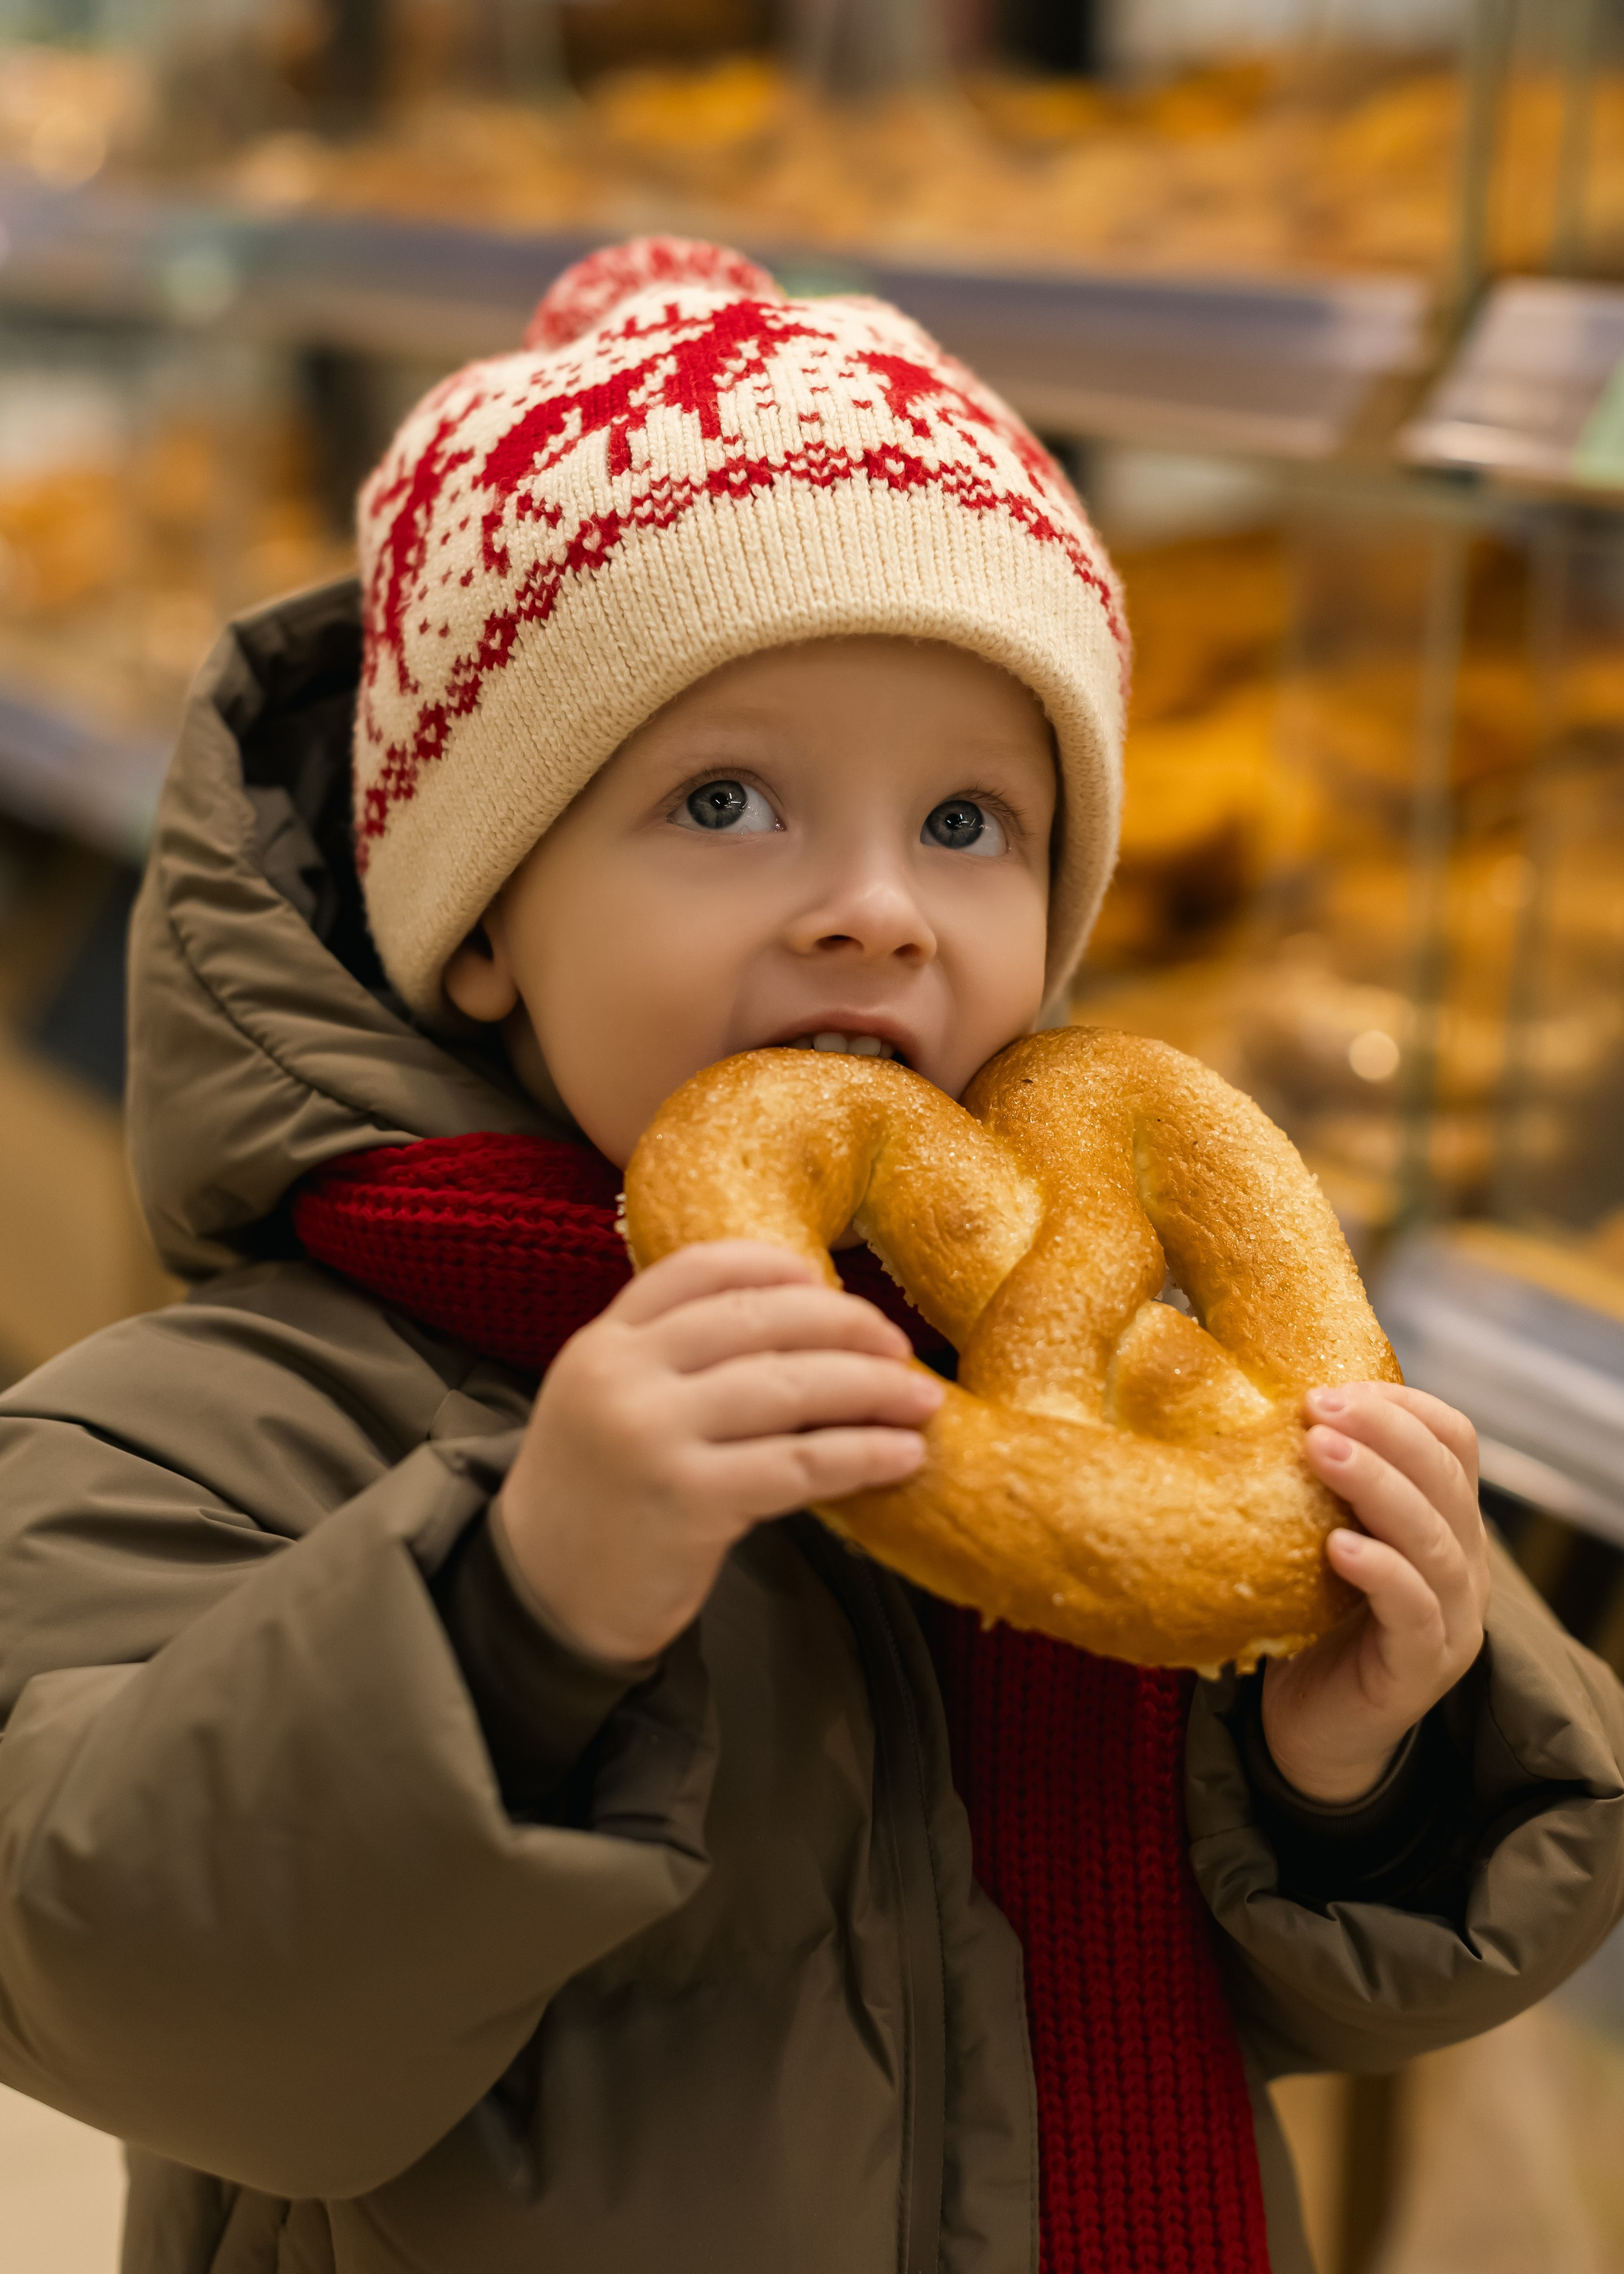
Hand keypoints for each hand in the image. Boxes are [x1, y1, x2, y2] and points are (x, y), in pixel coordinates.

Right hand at [498, 1240, 942, 1663]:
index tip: (829, 1282)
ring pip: (789, 1387)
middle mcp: (623, 1375)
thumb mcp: (608, 1401)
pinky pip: (800, 1464)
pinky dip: (863, 1454)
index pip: (699, 1270)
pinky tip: (902, 1455)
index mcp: (604, 1341)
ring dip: (872, 1388)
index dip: (775, 1268)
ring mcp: (653, 1435)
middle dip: (844, 1325)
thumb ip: (673, 1356)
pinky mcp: (688, 1501)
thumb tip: (802, 1322)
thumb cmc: (595, 1494)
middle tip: (898, 1343)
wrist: (541, 1595)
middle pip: (758, 1320)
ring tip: (922, 1399)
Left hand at [1261, 1382, 1488, 1804]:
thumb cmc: (1313, 1618)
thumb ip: (1322, 1483)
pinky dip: (1381, 1572)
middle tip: (1317, 1406)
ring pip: (1435, 1541)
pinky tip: (1338, 1547)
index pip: (1454, 1442)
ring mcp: (1452, 1620)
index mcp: (1446, 1521)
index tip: (1334, 1384)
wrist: (1312, 1728)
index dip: (1404, 1406)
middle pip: (1445, 1481)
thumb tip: (1267, 1401)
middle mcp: (1464, 1565)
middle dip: (1384, 1432)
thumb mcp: (1321, 1535)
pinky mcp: (1422, 1669)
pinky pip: (1414, 1612)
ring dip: (1379, 1487)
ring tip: (1322, 1451)